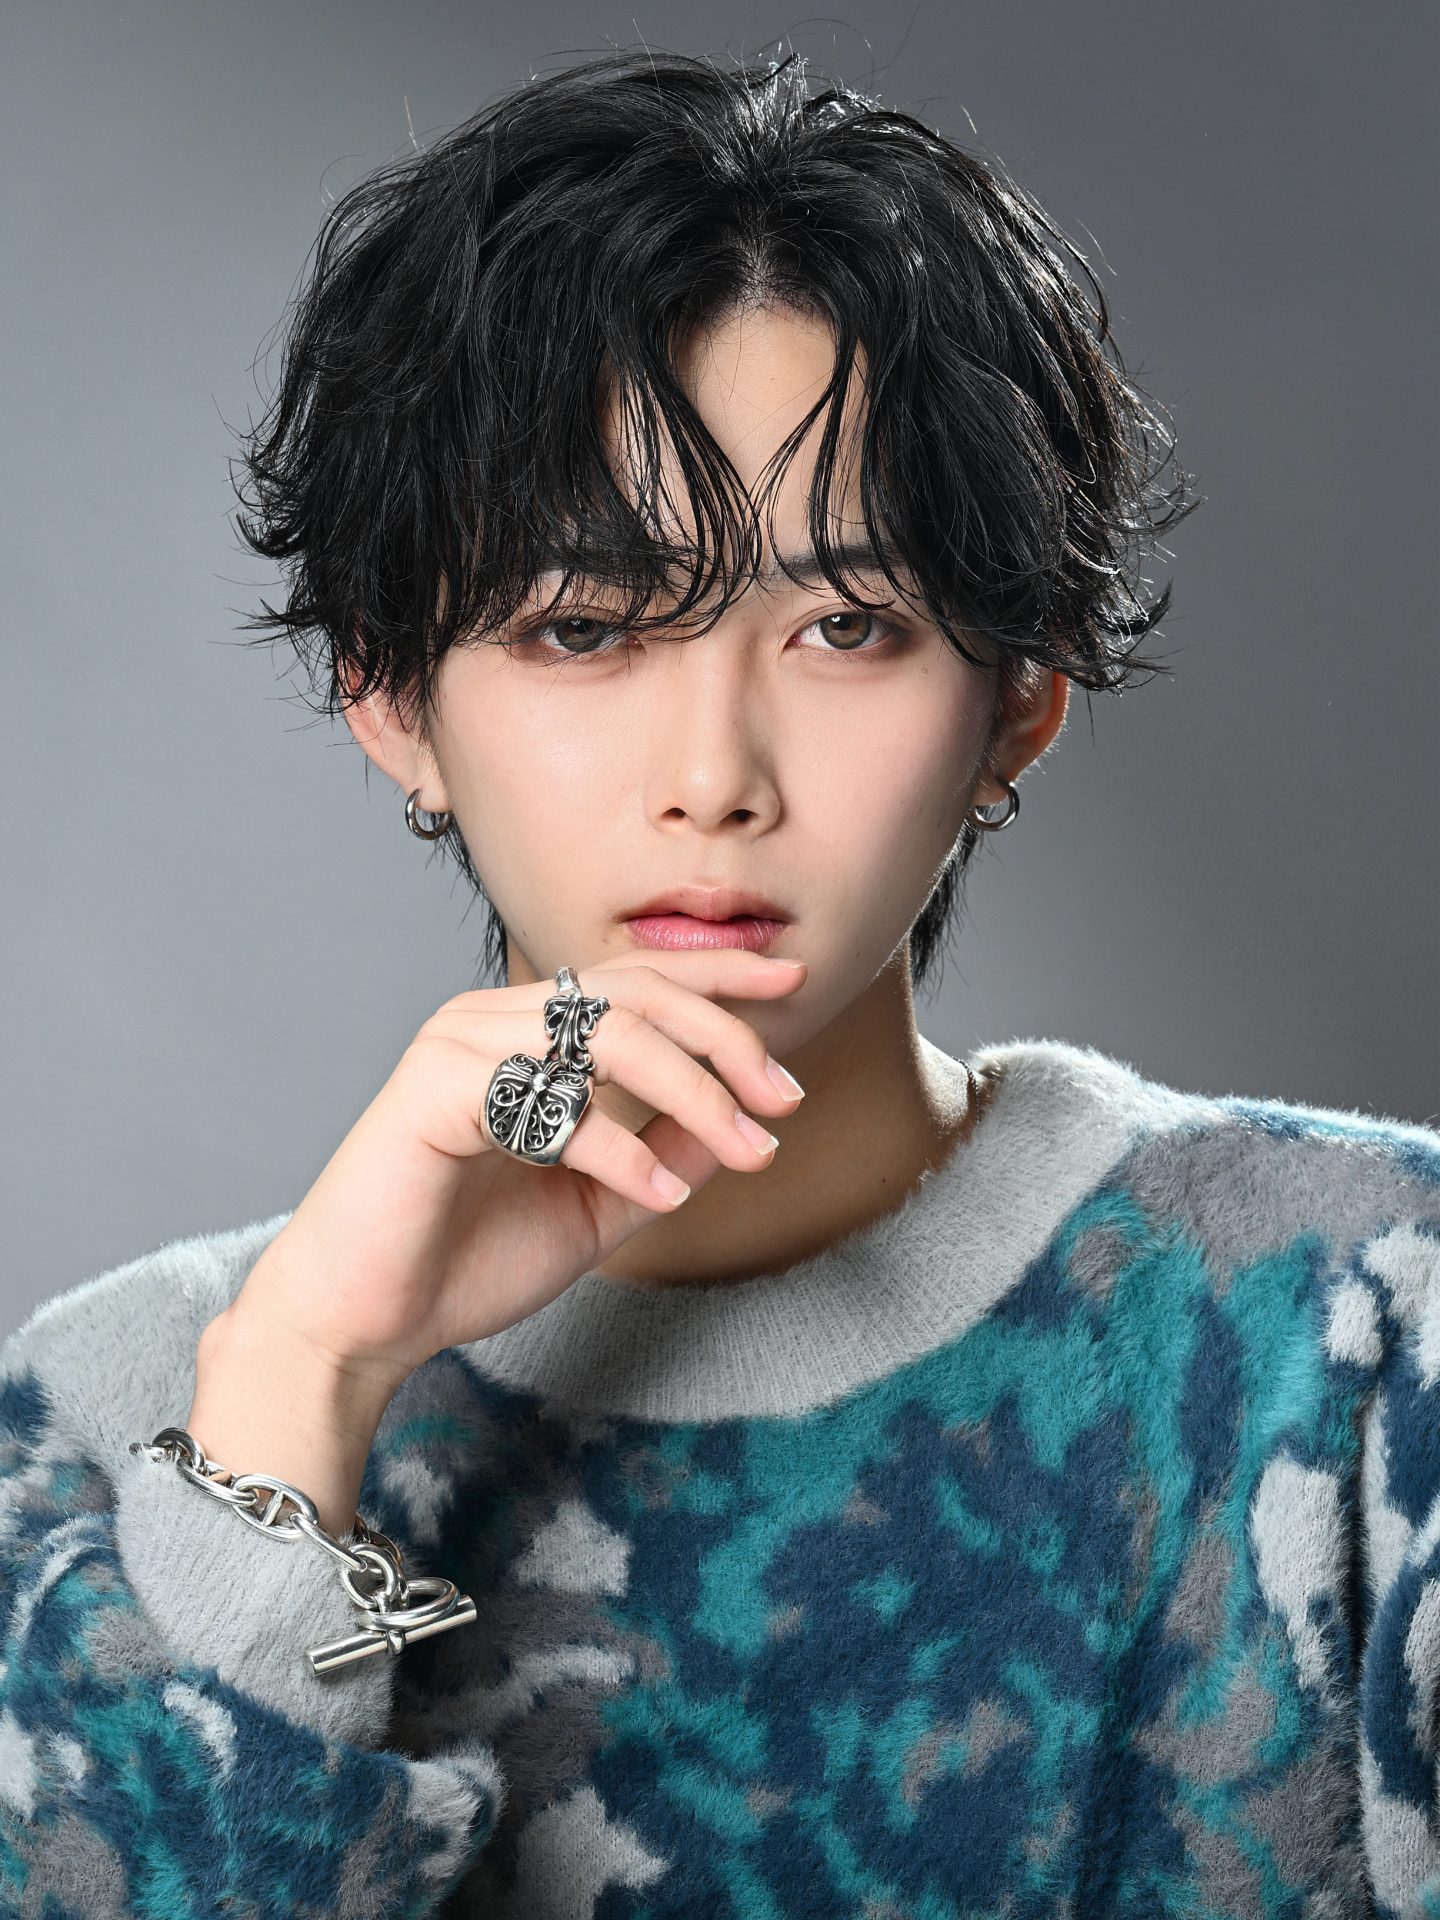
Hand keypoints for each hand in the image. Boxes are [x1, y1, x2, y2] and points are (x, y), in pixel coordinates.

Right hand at [219, 951, 808, 1395]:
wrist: (363, 1322)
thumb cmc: (466, 1260)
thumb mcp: (597, 1207)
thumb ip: (663, 1159)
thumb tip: (743, 1127)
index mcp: (526, 1035)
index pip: (636, 980)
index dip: (718, 976)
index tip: (791, 984)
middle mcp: (492, 1020)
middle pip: (636, 992)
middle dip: (726, 1038)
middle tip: (784, 1097)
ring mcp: (458, 1045)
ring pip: (607, 1035)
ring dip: (694, 1092)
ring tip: (746, 1149)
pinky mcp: (431, 1090)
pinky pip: (553, 1102)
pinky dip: (619, 1148)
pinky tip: (657, 1198)